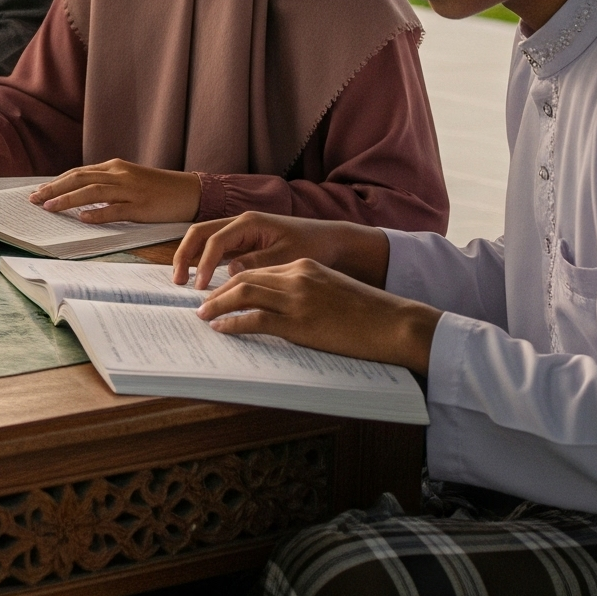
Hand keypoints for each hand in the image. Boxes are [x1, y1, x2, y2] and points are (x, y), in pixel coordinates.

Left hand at [34, 160, 201, 223]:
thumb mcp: (128, 180)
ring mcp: (131, 190)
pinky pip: (117, 210)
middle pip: (80, 178)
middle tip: (34, 199)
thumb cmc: (157, 189)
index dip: (57, 182)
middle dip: (54, 189)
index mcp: (115, 167)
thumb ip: (106, 184)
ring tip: (50, 208)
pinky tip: (84, 219)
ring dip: (69, 200)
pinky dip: (99, 214)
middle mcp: (120, 175)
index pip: (78, 172)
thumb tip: (79, 195)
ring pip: (93, 191)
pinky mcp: (142, 206)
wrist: (190, 192)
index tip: (38, 191)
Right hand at [172, 211, 391, 289]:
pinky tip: (203, 280)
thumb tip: (230, 272)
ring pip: (205, 239)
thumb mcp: (288, 257)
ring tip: (183, 281)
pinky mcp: (245, 243)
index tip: (200, 287)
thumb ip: (258, 263)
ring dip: (191, 257)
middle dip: (185, 254)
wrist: (331, 241)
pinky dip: (205, 262)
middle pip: (200, 233)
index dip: (204, 263)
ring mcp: (241, 232)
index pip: (215, 240)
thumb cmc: (313, 246)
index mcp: (249, 222)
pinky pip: (217, 249)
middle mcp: (240, 223)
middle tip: (178, 280)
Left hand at [197, 259, 440, 372]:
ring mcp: (297, 299)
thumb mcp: (332, 288)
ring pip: (243, 294)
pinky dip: (233, 323)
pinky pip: (255, 320)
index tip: (218, 292)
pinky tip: (221, 329)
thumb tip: (280, 305)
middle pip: (244, 278)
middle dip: (218, 291)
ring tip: (204, 316)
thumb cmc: (367, 312)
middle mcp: (296, 276)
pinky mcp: (299, 323)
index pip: (257, 270)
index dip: (233, 281)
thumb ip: (305, 289)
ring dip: (217, 305)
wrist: (394, 323)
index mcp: (303, 266)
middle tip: (202, 304)